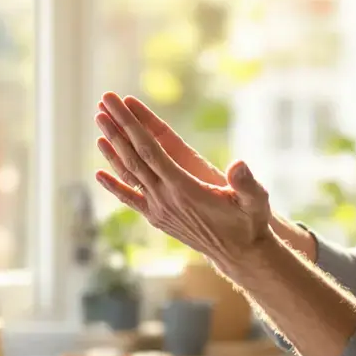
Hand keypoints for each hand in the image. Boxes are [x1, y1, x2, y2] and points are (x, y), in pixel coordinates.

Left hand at [93, 92, 269, 264]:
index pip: (150, 151)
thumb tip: (238, 165)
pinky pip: (130, 197)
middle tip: (103, 101)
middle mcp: (164, 199)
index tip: (118, 103)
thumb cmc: (249, 222)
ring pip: (129, 174)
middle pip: (134, 157)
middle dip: (117, 128)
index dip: (132, 126)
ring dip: (113, 148)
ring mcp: (157, 209)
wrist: (239, 255)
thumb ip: (246, 183)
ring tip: (99, 122)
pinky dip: (114, 184)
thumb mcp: (255, 201)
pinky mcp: (157, 217)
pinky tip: (99, 174)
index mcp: (183, 189)